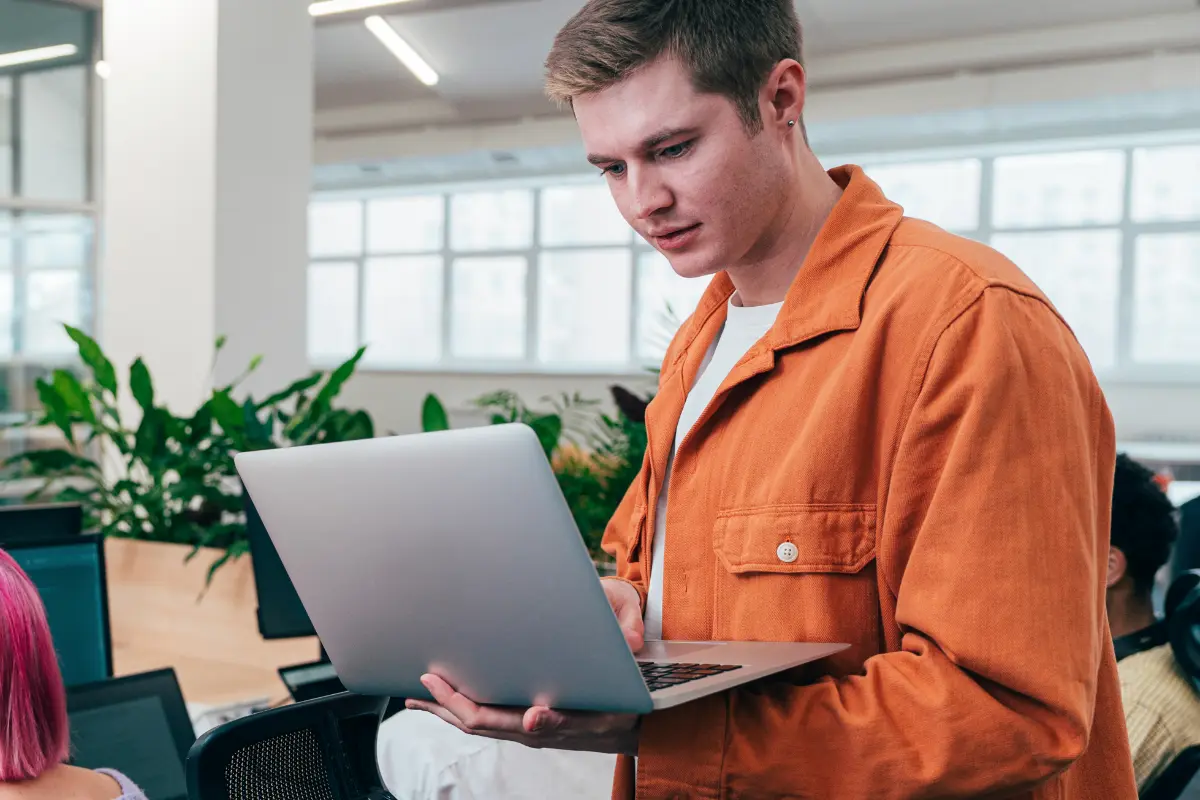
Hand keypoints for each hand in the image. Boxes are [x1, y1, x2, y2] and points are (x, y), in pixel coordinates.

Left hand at [403, 578, 646, 753]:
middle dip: (441, 705)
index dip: (452, 701)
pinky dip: (472, 707)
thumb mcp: (598, 714)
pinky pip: (495, 716)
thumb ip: (563, 718)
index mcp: (536, 727)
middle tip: (416, 683)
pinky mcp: (535, 720)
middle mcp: (527, 730)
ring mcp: (530, 727)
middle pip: (473, 722)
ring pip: (480, 721)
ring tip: (423, 697)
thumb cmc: (619, 712)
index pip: (482, 718)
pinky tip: (463, 699)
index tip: (431, 680)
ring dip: (450, 709)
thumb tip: (532, 717)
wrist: (640, 723)